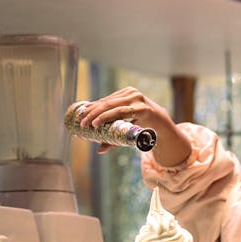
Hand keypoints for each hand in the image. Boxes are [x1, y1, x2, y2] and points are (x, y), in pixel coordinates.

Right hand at [76, 87, 190, 164]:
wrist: (159, 117)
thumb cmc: (147, 130)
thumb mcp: (135, 137)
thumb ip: (118, 142)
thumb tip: (100, 151)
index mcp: (142, 109)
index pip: (119, 112)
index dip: (104, 118)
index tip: (92, 125)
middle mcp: (137, 98)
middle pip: (111, 105)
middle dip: (94, 114)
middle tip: (82, 122)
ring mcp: (132, 92)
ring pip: (108, 100)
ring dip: (93, 108)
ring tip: (81, 116)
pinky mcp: (127, 90)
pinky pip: (110, 97)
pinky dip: (99, 103)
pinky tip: (88, 108)